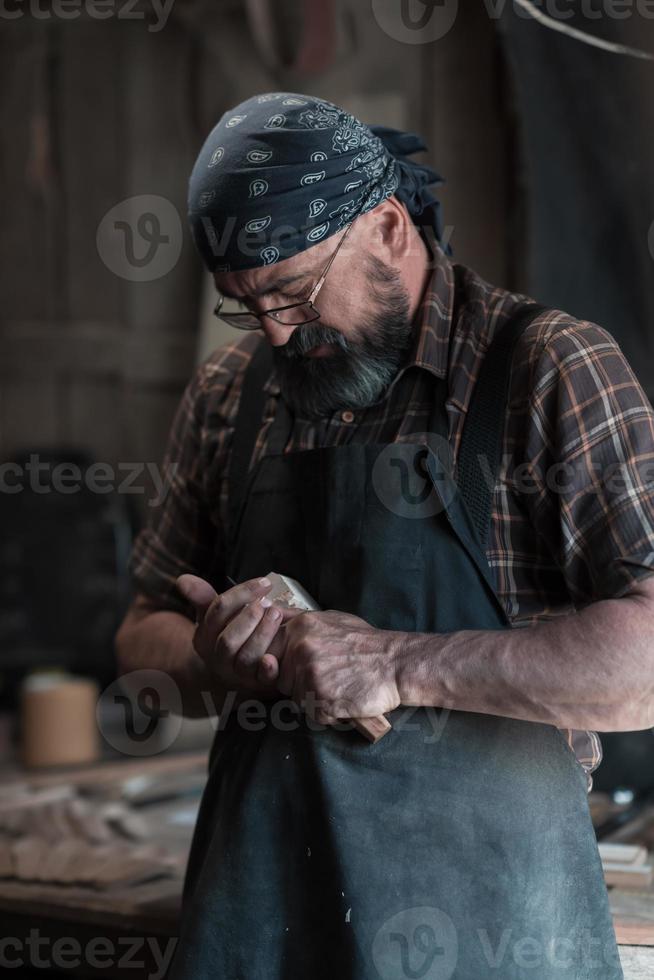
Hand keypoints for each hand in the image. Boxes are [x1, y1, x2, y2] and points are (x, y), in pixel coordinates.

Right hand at [176, 574, 299, 695]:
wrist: (233, 673)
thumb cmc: (228, 634)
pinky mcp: (256, 683)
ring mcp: (236, 672)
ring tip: (277, 615)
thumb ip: (202, 596)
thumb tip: (182, 580)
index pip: (219, 610)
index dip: (242, 593)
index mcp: (205, 636)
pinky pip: (261, 678)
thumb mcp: (213, 616)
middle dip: (249, 617)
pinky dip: (268, 669)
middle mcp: (217, 656)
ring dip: (262, 635)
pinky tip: (275, 657)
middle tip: (268, 603)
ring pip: (245, 657)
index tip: (265, 582)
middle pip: (228, 639)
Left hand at [276, 610, 400, 724]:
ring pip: (297, 699)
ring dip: (315, 699)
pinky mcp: (320, 698)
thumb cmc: (366, 644)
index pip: (271, 653)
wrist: (395, 663)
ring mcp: (309, 674)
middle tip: (329, 677)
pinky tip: (344, 698)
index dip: (286, 665)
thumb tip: (271, 612)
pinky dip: (328, 713)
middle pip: (282, 680)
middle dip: (300, 684)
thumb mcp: (332, 619)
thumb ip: (298, 619)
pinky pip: (313, 714)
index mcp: (300, 628)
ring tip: (339, 687)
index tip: (307, 667)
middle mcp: (300, 649)